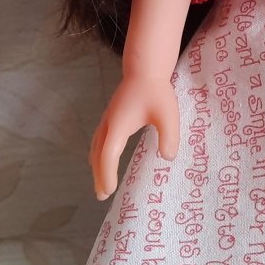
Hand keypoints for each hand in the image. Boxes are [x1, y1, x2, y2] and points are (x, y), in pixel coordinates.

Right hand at [89, 74, 179, 199]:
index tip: (110, 191)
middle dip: (99, 176)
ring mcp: (107, 120)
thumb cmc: (156, 91)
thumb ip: (169, 136)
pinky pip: (98, 141)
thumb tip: (168, 157)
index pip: (108, 156)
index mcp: (118, 127)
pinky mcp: (110, 117)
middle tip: (101, 195)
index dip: (107, 175)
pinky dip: (98, 156)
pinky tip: (103, 160)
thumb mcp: (167, 115)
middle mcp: (108, 125)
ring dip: (97, 166)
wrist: (145, 69)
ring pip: (95, 148)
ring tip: (100, 183)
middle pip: (97, 156)